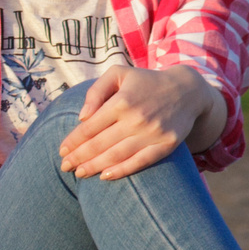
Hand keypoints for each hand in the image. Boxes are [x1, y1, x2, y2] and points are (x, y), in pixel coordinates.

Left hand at [57, 65, 224, 179]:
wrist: (187, 90)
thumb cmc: (145, 82)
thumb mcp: (118, 73)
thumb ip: (96, 91)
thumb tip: (82, 117)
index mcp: (122, 101)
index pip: (90, 127)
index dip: (73, 141)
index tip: (62, 151)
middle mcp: (136, 119)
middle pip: (100, 144)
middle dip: (79, 157)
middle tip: (65, 167)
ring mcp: (153, 133)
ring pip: (117, 155)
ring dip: (95, 167)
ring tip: (80, 173)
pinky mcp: (167, 145)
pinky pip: (141, 162)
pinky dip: (122, 171)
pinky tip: (106, 176)